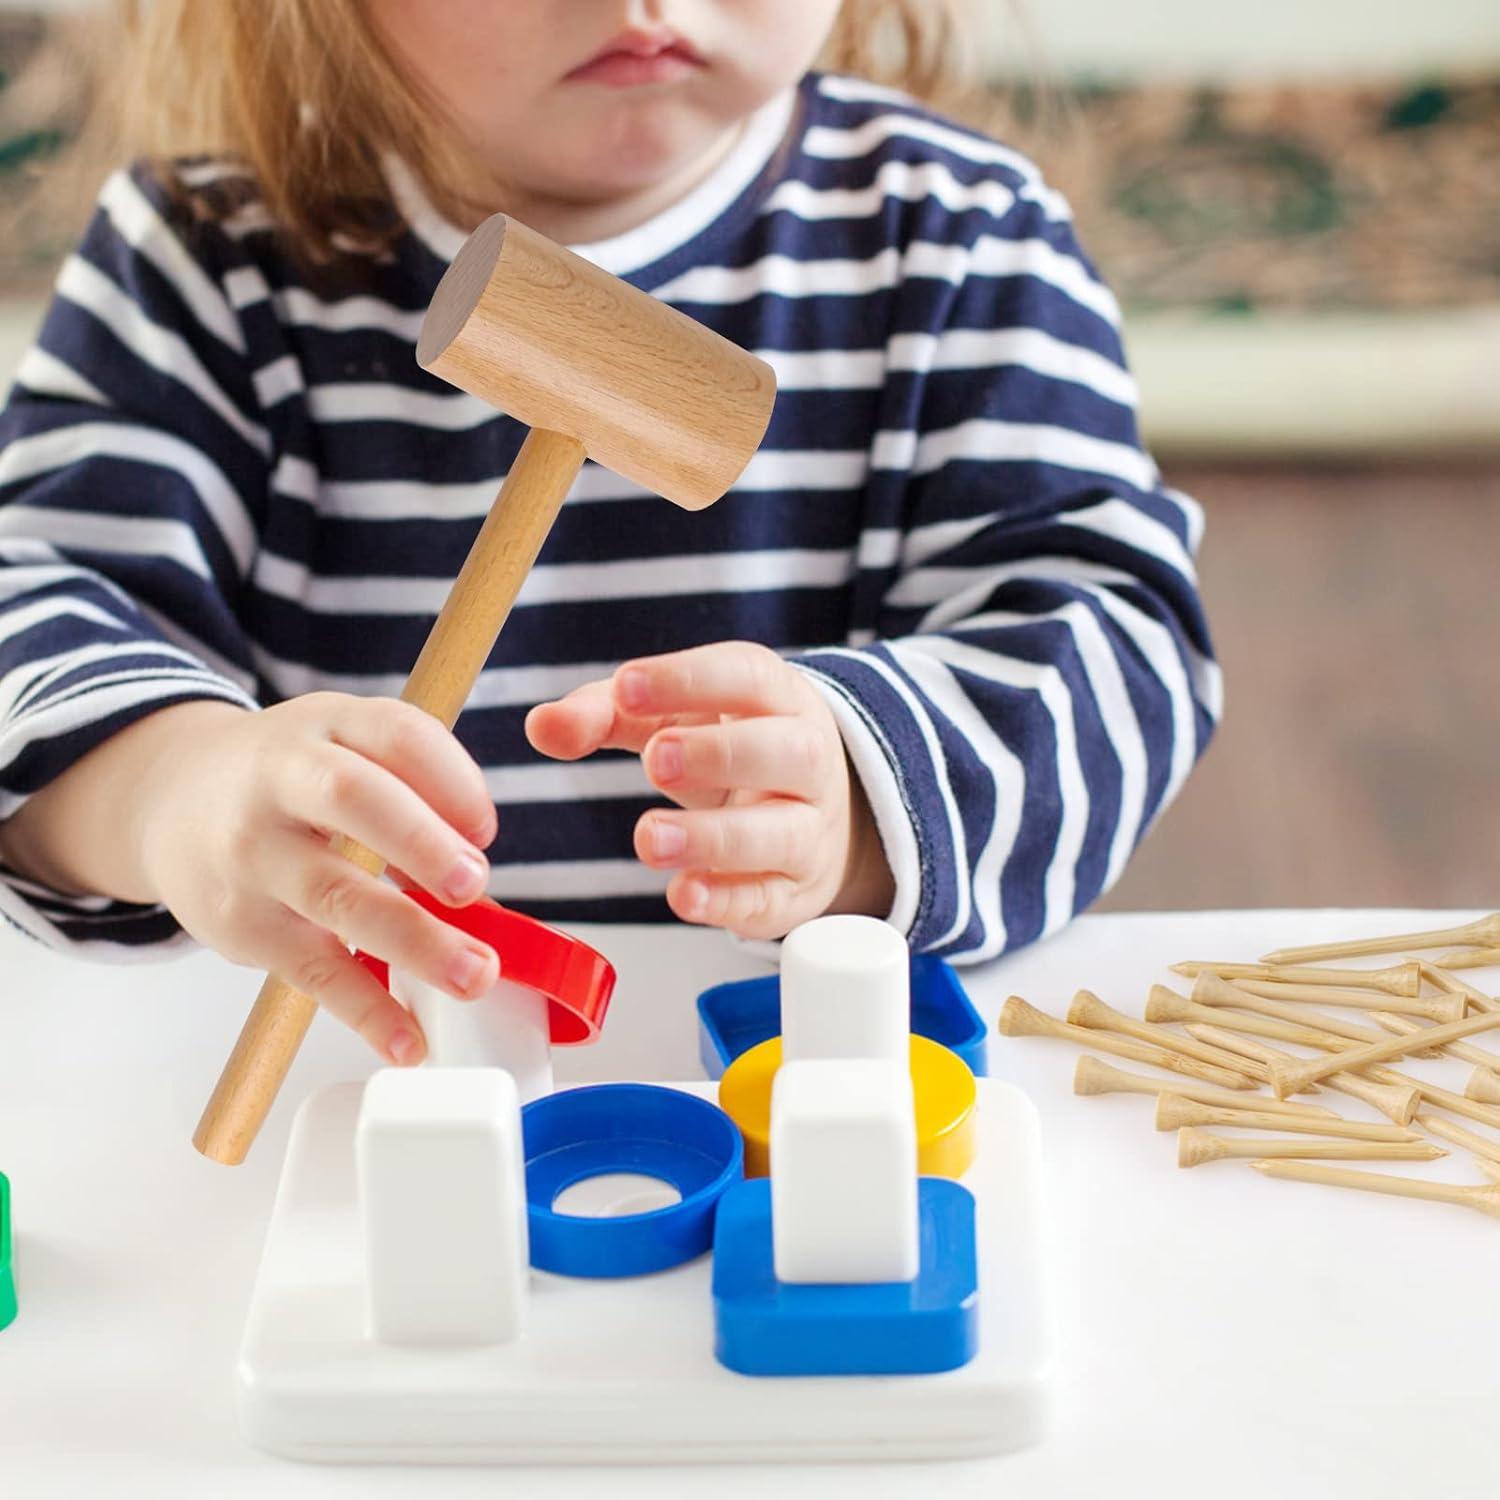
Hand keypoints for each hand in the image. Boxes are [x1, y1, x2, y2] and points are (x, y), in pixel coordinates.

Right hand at [127, 694, 499, 1062]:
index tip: (486, 828)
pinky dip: (364, 1010)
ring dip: (412, 940)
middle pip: (353, 798)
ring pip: (334, 894)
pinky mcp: (241, 924)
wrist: (173, 800)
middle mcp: (281, 779)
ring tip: (474, 974)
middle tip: (473, 884)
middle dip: (420, 842)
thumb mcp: (345, 743)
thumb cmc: (291, 778)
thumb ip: (414, 779)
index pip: (395, 734)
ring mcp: (254, 853)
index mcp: (328, 725)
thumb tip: (475, 855)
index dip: (450, 778)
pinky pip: (310, 970)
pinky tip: (408, 1040)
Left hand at [526, 642, 892, 939]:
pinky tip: (682, 895)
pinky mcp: (793, 891)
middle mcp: (805, 760)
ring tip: (649, 838)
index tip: (626, 687)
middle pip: (782, 750)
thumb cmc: (726, 749)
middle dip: (718, 754)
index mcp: (775, 698)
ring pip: (781, 832)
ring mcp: (808, 829)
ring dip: (713, 837)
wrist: (807, 815)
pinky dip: (725, 901)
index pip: (745, 675)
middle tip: (655, 761)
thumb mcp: (670, 718)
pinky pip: (767, 899)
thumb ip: (605, 714)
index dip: (687, 680)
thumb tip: (543, 725)